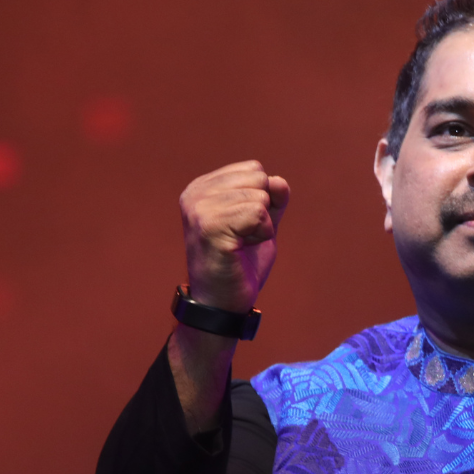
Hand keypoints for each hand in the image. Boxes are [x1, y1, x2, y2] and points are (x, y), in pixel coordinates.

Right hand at [179, 160, 290, 310]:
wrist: (223, 303)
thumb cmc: (240, 265)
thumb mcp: (260, 223)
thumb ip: (271, 199)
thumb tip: (278, 181)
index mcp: (202, 188)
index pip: (253, 169)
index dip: (262, 201)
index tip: (242, 227)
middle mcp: (195, 194)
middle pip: (258, 178)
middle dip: (263, 211)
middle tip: (242, 238)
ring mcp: (200, 209)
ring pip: (260, 197)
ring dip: (262, 227)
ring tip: (240, 246)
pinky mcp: (210, 227)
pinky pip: (258, 214)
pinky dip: (261, 235)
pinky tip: (240, 250)